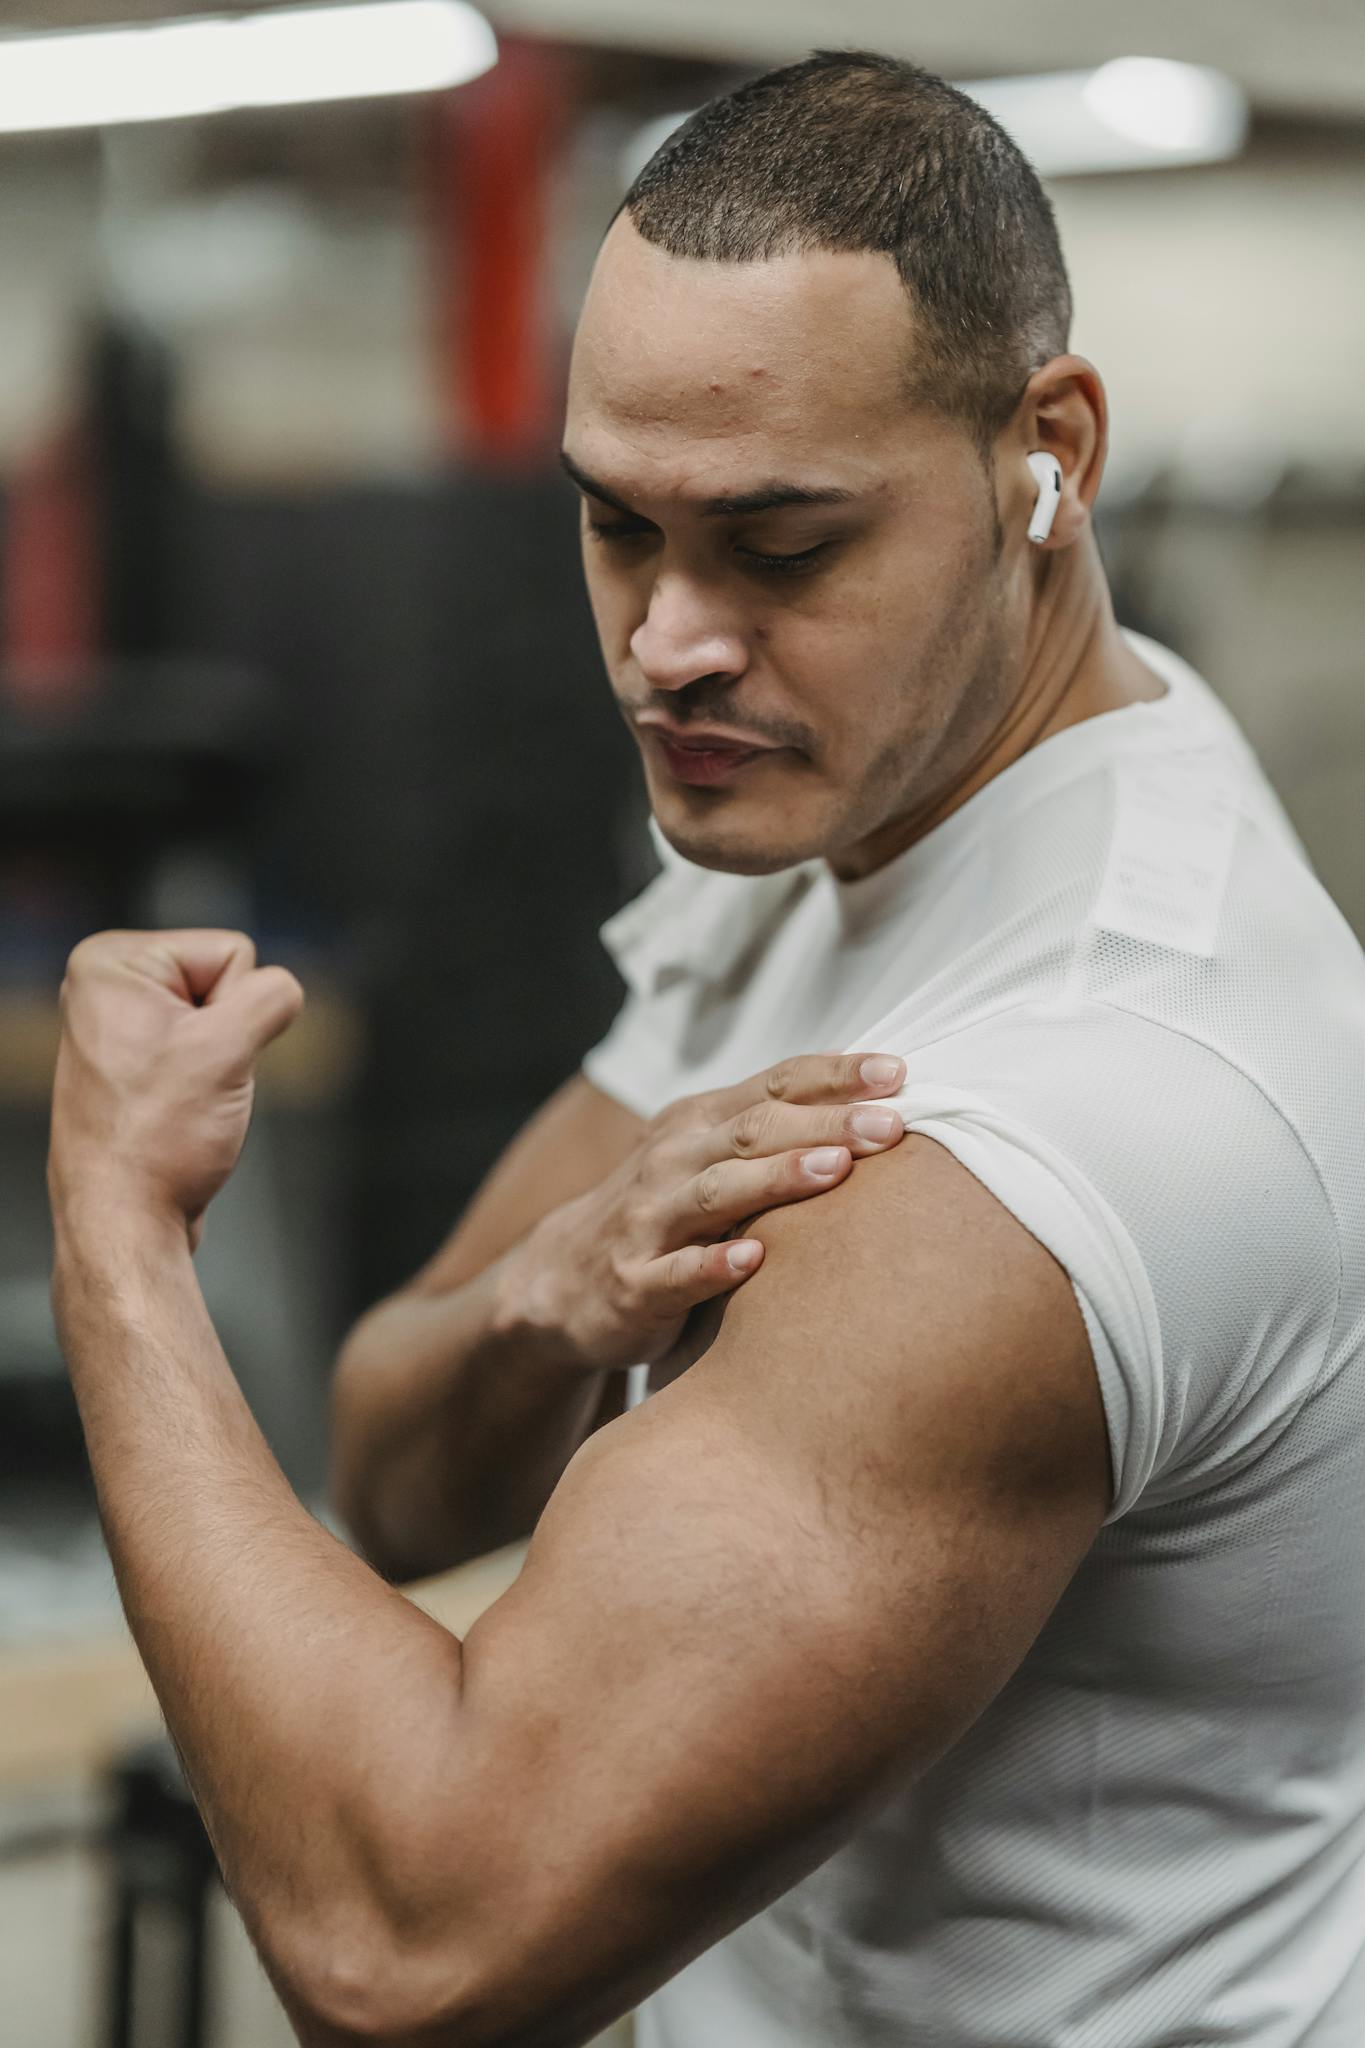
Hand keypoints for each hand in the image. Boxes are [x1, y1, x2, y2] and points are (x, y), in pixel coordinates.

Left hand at [47, 929, 303, 1251]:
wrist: (126, 1221)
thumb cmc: (156, 1140)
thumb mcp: (230, 1049)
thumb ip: (273, 995)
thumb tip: (285, 990)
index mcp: (110, 962)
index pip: (232, 951)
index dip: (234, 1009)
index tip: (194, 1060)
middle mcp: (107, 988)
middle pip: (225, 980)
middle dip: (228, 1036)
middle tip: (190, 1086)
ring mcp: (120, 1028)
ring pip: (222, 1020)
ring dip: (222, 1064)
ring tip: (184, 1103)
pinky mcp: (137, 1067)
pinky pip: (205, 1052)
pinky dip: (209, 1083)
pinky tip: (181, 1115)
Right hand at [503, 1051, 905, 1374]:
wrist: (562, 1279)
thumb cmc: (664, 1210)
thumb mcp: (707, 1154)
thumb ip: (772, 1125)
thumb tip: (871, 1090)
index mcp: (700, 1122)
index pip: (775, 1085)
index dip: (835, 1076)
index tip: (898, 1073)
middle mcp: (673, 1159)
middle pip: (755, 1131)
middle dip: (827, 1124)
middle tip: (891, 1124)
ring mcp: (650, 1220)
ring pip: (718, 1192)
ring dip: (778, 1178)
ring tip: (836, 1170)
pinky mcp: (635, 1282)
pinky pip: (677, 1273)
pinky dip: (714, 1264)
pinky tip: (754, 1260)